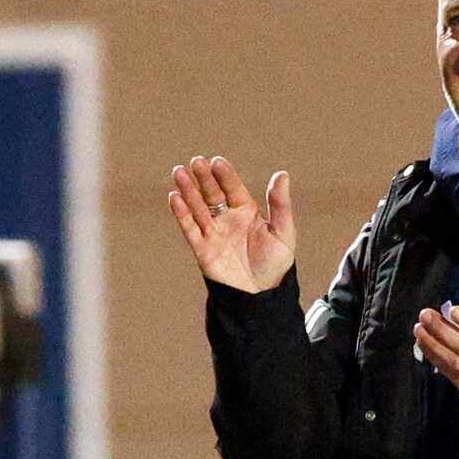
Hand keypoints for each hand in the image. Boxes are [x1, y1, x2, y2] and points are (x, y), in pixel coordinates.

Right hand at [169, 155, 294, 292]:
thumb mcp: (283, 232)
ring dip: (188, 190)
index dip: (224, 175)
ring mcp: (213, 233)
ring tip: (179, 172)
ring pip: (197, 207)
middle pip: (212, 194)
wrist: (261, 296)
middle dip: (204, 178)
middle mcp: (227, 219)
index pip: (232, 187)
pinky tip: (175, 198)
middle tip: (196, 162)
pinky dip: (182, 213)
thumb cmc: (275, 265)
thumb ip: (280, 204)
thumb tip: (282, 174)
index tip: (217, 162)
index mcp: (246, 211)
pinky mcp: (202, 249)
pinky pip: (190, 229)